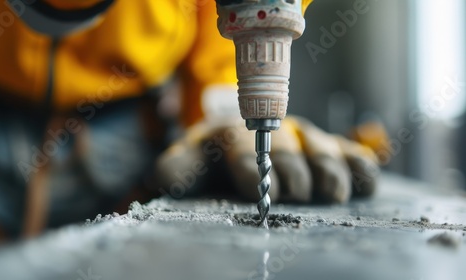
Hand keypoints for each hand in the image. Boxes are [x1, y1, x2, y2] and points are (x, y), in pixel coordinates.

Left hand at [152, 116, 381, 203]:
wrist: (235, 153)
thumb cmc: (210, 166)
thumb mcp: (186, 167)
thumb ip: (176, 171)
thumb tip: (167, 177)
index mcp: (230, 133)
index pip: (239, 142)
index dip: (247, 162)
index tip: (254, 186)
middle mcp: (270, 131)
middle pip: (284, 142)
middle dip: (291, 166)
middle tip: (296, 192)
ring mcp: (302, 138)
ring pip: (319, 145)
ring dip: (328, 166)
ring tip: (334, 192)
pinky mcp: (328, 149)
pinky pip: (350, 153)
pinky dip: (359, 166)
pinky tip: (364, 183)